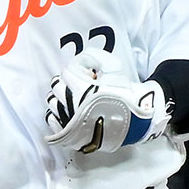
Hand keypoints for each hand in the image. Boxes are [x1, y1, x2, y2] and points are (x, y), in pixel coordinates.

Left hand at [44, 49, 168, 152]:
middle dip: (69, 81)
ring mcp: (71, 121)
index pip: (67, 72)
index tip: (89, 74)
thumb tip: (81, 60)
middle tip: (82, 83)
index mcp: (82, 89)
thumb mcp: (114, 66)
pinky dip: (57, 112)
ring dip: (62, 96)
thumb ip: (94, 56)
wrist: (135, 120)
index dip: (78, 69)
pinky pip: (53, 120)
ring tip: (76, 97)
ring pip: (53, 102)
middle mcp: (73, 106)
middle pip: (57, 86)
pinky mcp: (71, 133)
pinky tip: (68, 109)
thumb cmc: (125, 94)